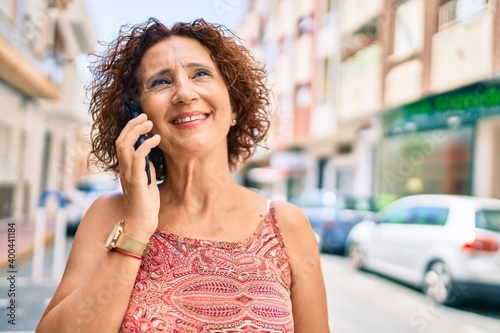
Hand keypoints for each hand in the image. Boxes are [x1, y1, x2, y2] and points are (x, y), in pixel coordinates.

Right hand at [115, 113, 160, 241]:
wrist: (141, 224)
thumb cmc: (145, 205)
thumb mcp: (147, 182)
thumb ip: (146, 169)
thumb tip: (149, 158)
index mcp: (126, 169)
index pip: (122, 143)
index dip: (130, 130)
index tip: (143, 120)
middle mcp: (124, 170)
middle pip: (120, 140)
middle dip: (132, 126)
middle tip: (145, 116)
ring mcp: (128, 175)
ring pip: (124, 146)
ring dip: (137, 132)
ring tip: (150, 124)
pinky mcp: (136, 181)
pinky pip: (137, 159)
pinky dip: (146, 146)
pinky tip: (156, 140)